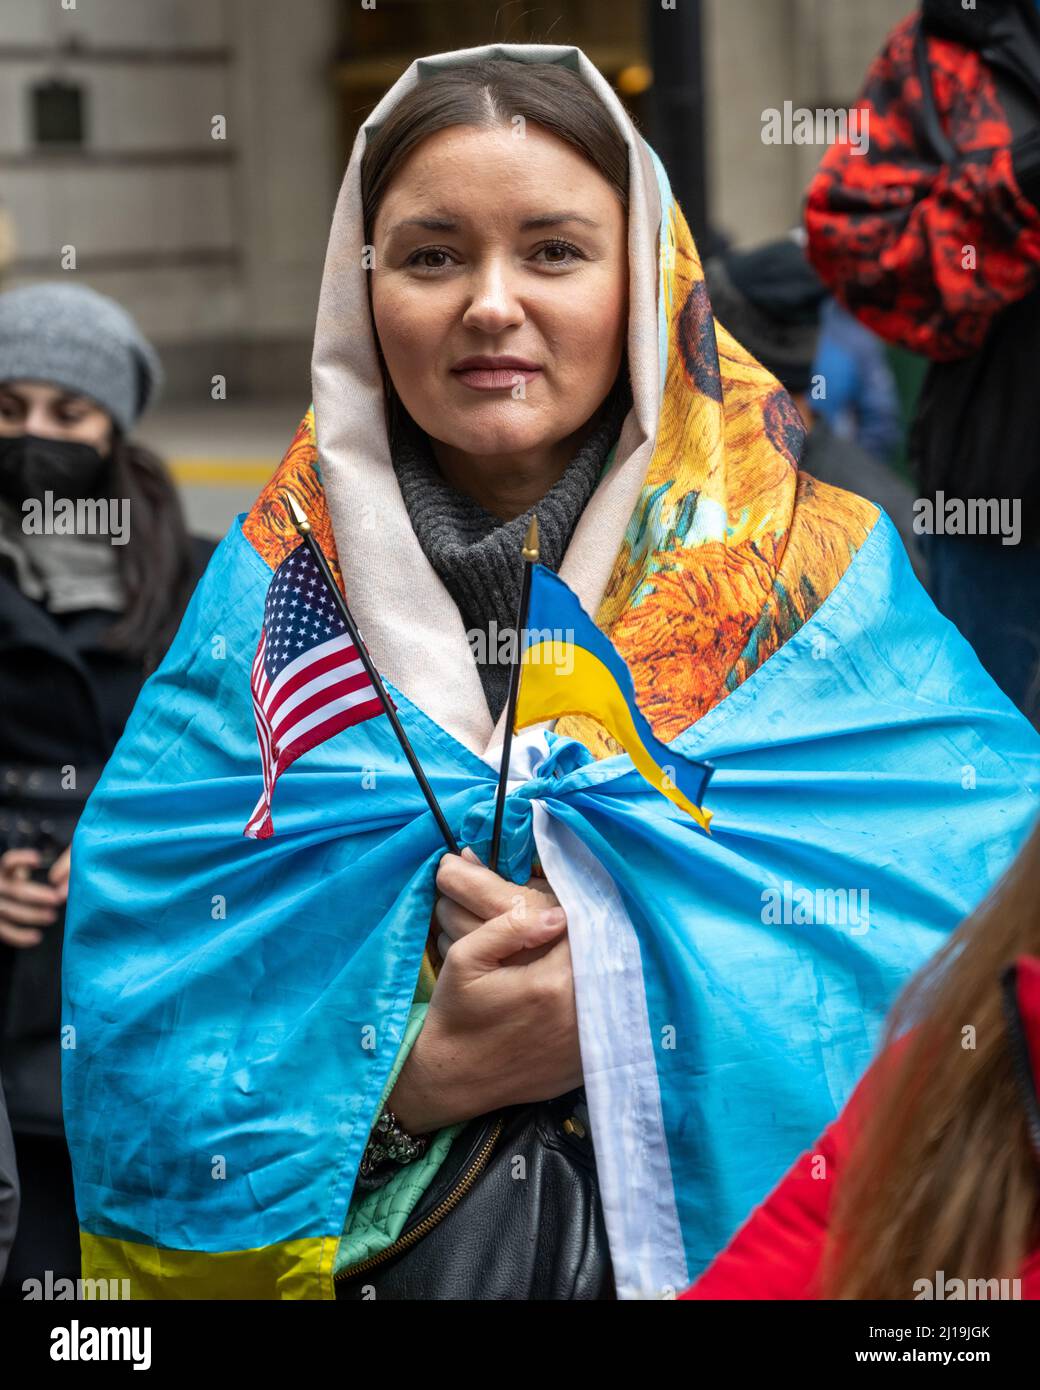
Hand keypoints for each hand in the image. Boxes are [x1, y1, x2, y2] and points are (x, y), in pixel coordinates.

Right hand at [0, 846, 69, 948]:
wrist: (5, 901)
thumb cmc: (20, 885)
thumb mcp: (24, 873)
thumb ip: (42, 871)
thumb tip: (63, 877)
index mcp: (4, 871)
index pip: (10, 861)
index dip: (22, 860)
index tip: (38, 860)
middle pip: (16, 890)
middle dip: (38, 895)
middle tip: (57, 899)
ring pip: (9, 911)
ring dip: (32, 915)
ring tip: (52, 917)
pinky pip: (4, 931)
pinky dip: (19, 936)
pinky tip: (36, 937)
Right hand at [388, 849, 581, 1132]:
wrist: (453, 1077)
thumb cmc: (457, 1012)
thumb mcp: (466, 958)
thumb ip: (510, 928)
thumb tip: (558, 914)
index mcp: (552, 982)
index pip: (588, 935)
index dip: (583, 919)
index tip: (572, 913)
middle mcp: (579, 1015)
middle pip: (607, 964)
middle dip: (595, 946)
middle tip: (576, 937)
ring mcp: (588, 1046)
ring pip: (611, 995)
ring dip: (601, 977)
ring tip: (581, 964)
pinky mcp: (588, 1066)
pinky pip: (606, 1026)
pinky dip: (599, 1009)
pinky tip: (580, 999)